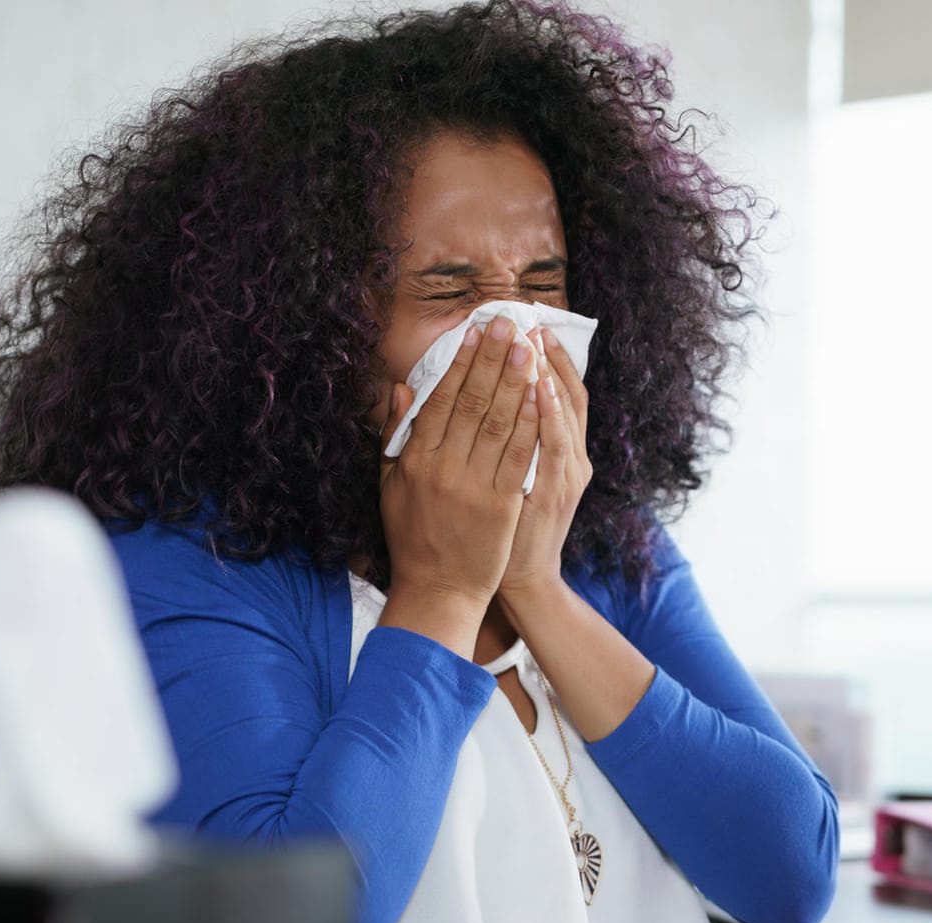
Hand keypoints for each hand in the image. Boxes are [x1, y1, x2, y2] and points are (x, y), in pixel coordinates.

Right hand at [377, 315, 542, 652]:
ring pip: (499, 421)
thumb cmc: (413, 537)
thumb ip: (395, 436)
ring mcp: (473, 485)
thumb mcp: (391, 486)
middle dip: (492, 358)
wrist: (437, 590)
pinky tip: (541, 393)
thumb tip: (403, 389)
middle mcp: (442, 467)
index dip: (460, 362)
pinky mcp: (502, 504)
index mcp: (415, 459)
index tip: (474, 331)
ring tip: (528, 346)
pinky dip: (531, 421)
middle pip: (472, 401)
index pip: (441, 399)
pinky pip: (519, 454)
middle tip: (508, 323)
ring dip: (516, 379)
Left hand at [499, 326, 591, 612]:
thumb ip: (506, 438)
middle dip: (545, 356)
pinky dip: (549, 414)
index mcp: (560, 450)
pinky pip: (554, 446)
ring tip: (533, 341)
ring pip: (563, 414)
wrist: (521, 578)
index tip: (527, 325)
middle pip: (564, 394)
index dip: (546, 358)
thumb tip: (492, 397)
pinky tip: (538, 388)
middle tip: (527, 321)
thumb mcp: (513, 476)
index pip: (558, 391)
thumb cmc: (508, 527)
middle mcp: (572, 457)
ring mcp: (567, 474)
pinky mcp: (556, 493)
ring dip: (549, 375)